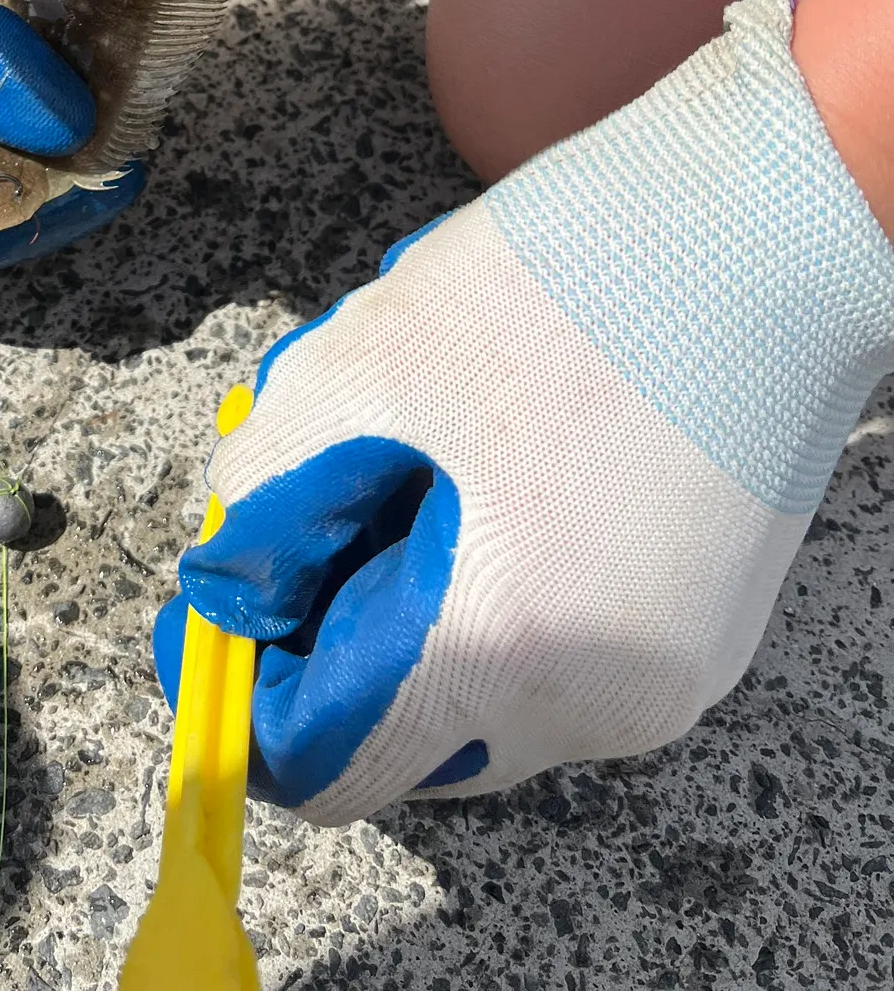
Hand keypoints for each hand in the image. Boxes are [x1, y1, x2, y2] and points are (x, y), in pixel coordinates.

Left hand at [156, 0, 893, 823]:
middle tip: (313, 516)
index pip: (329, 771)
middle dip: (334, 640)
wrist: (765, 219)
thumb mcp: (361, 370)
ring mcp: (669, 675)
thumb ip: (262, 499)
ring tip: (406, 472)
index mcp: (505, 651)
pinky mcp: (702, 630)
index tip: (225, 610)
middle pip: (406, 738)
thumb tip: (228, 583)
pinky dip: (490, 598)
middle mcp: (600, 703)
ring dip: (412, 611)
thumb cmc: (566, 282)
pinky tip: (482, 482)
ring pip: (480, 696)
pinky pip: (555, 657)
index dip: (251, 698)